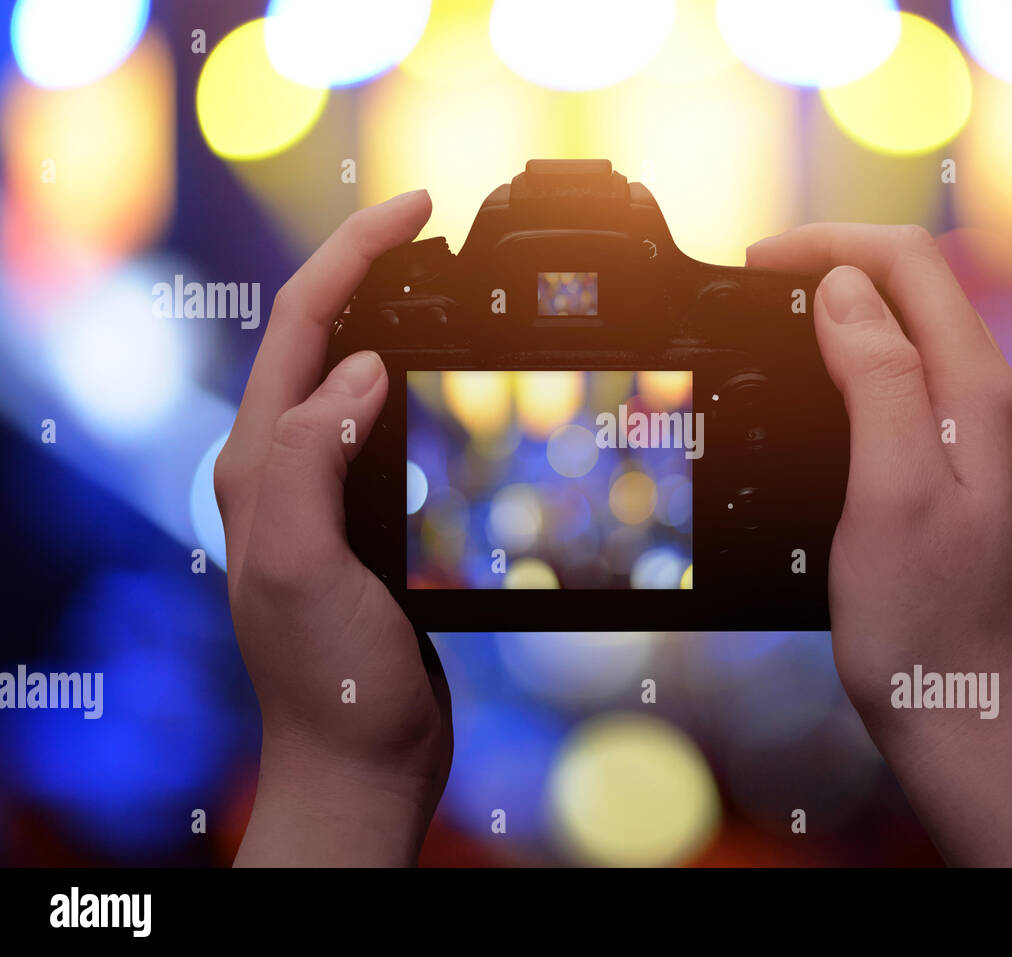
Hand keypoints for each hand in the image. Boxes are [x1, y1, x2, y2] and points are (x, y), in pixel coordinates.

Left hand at [215, 191, 451, 865]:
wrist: (362, 756)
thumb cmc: (331, 677)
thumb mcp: (303, 565)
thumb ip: (310, 459)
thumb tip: (359, 368)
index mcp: (261, 462)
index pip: (301, 325)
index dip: (356, 254)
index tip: (418, 208)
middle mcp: (283, 466)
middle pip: (323, 335)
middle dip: (374, 269)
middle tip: (439, 234)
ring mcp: (323, 492)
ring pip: (356, 377)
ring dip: (397, 321)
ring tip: (451, 291)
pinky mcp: (362, 520)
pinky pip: (386, 429)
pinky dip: (420, 387)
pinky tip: (453, 390)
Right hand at [748, 224, 1011, 865]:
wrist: (956, 704)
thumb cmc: (920, 616)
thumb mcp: (890, 491)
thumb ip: (880, 378)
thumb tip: (844, 289)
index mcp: (979, 394)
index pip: (908, 267)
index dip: (829, 247)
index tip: (757, 265)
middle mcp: (993, 401)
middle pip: (915, 288)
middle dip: (833, 267)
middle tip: (754, 286)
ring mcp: (982, 433)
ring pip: (912, 330)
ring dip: (844, 309)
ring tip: (775, 320)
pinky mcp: (960, 464)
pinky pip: (910, 378)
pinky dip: (856, 358)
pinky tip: (816, 382)